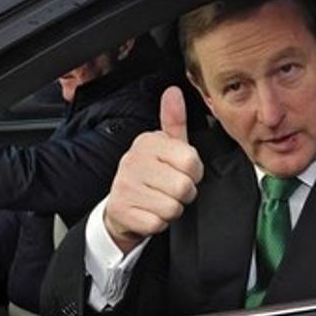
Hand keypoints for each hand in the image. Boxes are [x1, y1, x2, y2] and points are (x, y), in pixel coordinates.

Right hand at [103, 86, 203, 252]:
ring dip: (171, 210)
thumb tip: (174, 91)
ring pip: (171, 208)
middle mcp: (132, 160)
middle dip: (184, 194)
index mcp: (147, 142)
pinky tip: (149, 212)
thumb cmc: (150, 176)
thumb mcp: (165, 147)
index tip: (182, 173)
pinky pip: (157, 224)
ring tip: (159, 201)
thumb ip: (174, 121)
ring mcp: (124, 186)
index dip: (194, 173)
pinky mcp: (121, 211)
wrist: (121, 208)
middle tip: (170, 190)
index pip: (191, 161)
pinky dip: (158, 223)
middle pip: (184, 187)